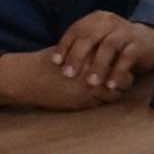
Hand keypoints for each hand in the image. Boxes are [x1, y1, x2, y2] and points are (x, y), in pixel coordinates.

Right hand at [0, 50, 120, 110]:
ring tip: (110, 87)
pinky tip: (97, 95)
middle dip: (124, 79)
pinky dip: (104, 100)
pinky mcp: (83, 103)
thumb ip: (94, 53)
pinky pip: (102, 103)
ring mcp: (90, 89)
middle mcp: (94, 72)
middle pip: (124, 79)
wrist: (28, 77)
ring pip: (116, 94)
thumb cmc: (50, 61)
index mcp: (92, 55)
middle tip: (123, 78)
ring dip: (115, 91)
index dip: (124, 64)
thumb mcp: (74, 50)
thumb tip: (114, 53)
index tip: (122, 64)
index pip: (122, 62)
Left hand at [50, 12, 153, 92]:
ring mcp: (126, 32)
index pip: (76, 30)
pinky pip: (127, 58)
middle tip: (69, 74)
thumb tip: (56, 60)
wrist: (153, 39)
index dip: (65, 45)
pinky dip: (118, 72)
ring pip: (108, 47)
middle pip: (90, 37)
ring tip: (91, 83)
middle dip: (77, 56)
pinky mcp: (139, 44)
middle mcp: (110, 22)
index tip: (55, 62)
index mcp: (97, 19)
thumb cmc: (119, 44)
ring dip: (98, 66)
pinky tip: (111, 85)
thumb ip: (83, 44)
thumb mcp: (100, 38)